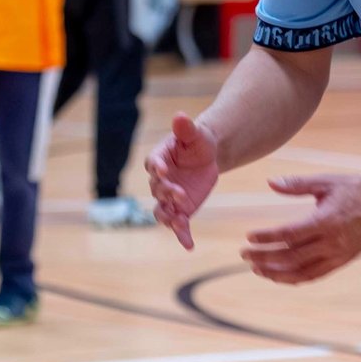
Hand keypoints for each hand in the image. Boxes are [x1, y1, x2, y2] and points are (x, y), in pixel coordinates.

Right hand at [145, 113, 218, 249]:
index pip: (153, 164)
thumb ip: (186, 128)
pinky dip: (182, 236)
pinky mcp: (181, 210)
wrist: (207, 156)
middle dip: (167, 194)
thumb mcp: (195, 133)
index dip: (157, 168)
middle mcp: (160, 180)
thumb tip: (180, 115)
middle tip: (180, 195)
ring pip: (163, 211)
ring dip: (169, 218)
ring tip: (180, 224)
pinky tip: (189, 245)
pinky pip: (179, 225)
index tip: (163, 171)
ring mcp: (169, 197)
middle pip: (158, 190)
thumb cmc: (197, 141)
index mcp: (159, 158)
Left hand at [240, 174, 360, 284]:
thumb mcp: (326, 181)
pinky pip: (314, 275)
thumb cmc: (355, 188)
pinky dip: (294, 278)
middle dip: (265, 258)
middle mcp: (333, 242)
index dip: (267, 238)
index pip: (290, 234)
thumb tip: (270, 182)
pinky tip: (278, 275)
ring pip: (302, 272)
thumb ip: (297, 184)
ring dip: (276, 273)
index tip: (248, 237)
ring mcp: (338, 255)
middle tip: (244, 255)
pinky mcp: (342, 261)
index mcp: (327, 221)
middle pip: (291, 257)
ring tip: (256, 269)